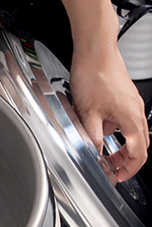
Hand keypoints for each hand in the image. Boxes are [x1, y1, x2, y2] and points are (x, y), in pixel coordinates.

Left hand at [69, 43, 148, 179]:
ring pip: (134, 132)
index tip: (118, 176)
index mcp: (131, 118)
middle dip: (127, 159)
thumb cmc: (94, 75)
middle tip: (112, 167)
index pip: (139, 153)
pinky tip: (99, 127)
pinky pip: (126, 119)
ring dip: (122, 145)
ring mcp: (132, 103)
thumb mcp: (87, 113)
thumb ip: (92, 137)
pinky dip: (117, 130)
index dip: (129, 169)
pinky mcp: (125, 97)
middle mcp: (136, 111)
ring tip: (103, 151)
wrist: (95, 51)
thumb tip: (94, 153)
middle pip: (140, 144)